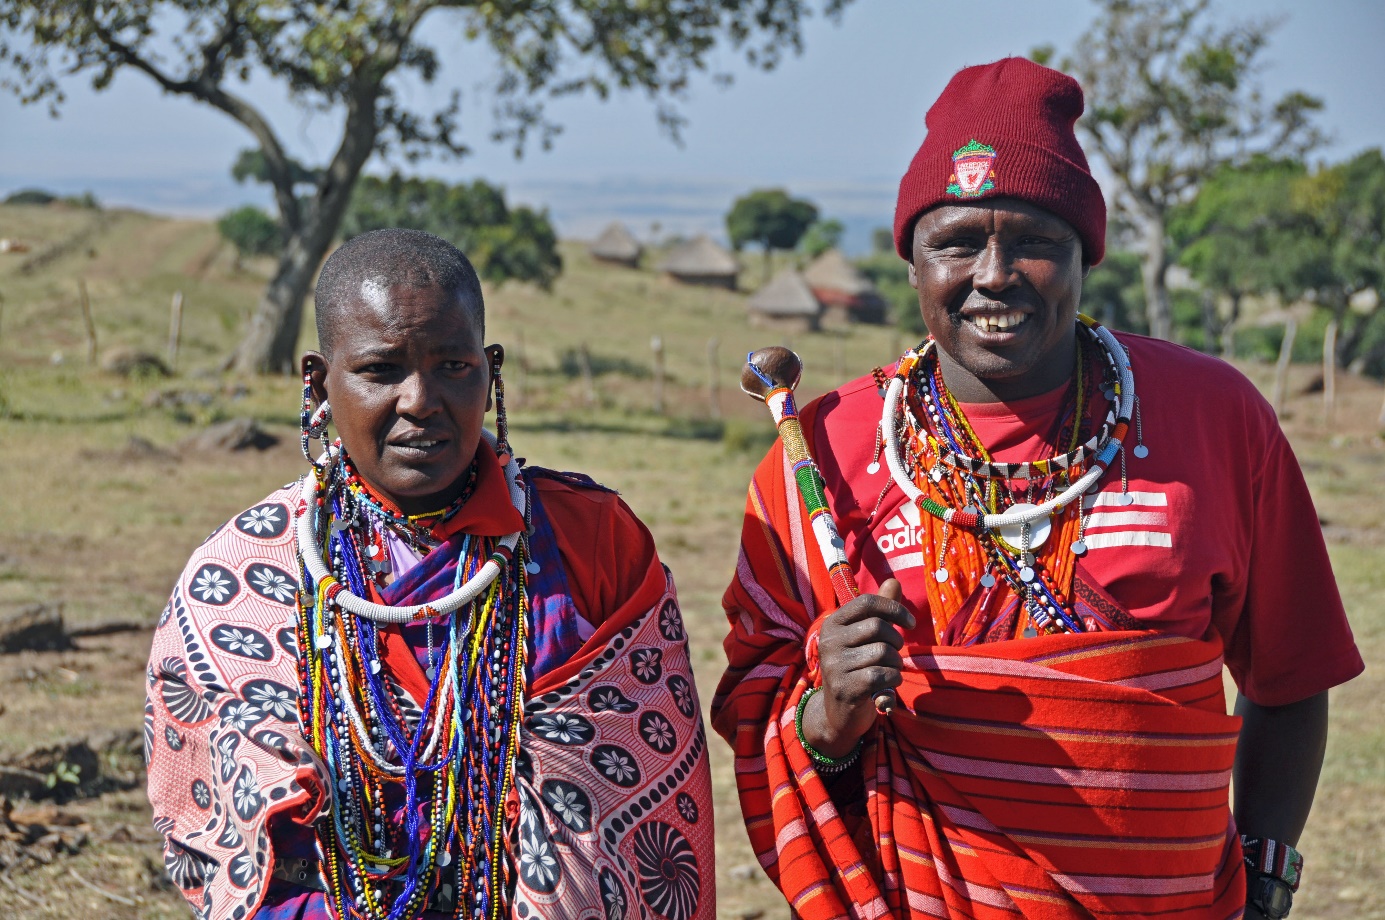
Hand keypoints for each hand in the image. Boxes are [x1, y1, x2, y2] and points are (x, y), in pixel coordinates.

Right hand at [802, 579, 912, 757]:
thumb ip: (879, 611)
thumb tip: (893, 581)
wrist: (839, 713)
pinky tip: (887, 686)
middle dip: (896, 641)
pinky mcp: (845, 688)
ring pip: (883, 653)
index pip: (867, 603)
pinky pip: (882, 675)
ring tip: (889, 672)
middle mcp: (828, 641)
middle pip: (878, 627)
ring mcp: (834, 665)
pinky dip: (893, 680)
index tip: (911, 623)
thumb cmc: (857, 668)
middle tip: (894, 654)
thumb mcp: (864, 638)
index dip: (894, 609)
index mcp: (832, 624)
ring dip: (896, 664)